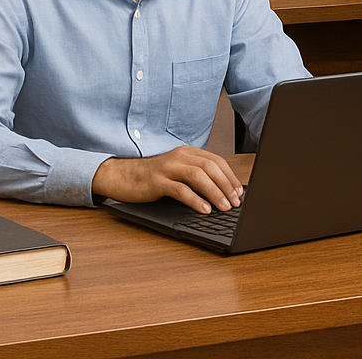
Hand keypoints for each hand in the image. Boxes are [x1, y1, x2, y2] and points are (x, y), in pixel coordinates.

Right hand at [92, 146, 243, 213]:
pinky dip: (195, 200)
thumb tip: (223, 191)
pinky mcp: (157, 181)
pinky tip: (204, 209)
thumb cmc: (153, 177)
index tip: (239, 193)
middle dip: (226, 185)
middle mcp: (179, 156)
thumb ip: (196, 176)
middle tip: (235, 202)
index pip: (216, 161)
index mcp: (187, 152)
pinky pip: (180, 189)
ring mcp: (167, 168)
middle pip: (210, 167)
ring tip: (223, 207)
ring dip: (214, 192)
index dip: (230, 177)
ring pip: (198, 176)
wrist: (123, 176)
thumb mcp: (177, 172)